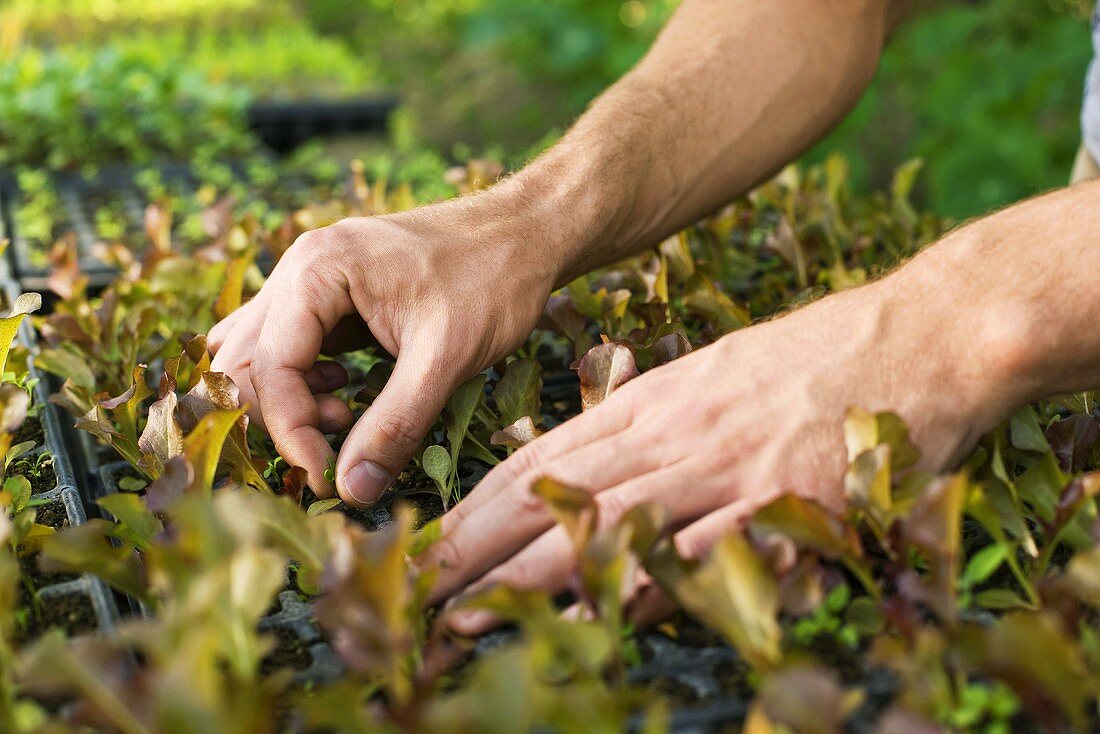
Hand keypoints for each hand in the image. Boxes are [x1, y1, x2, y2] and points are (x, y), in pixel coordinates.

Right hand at [209, 193, 559, 503]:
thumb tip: (352, 491)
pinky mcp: (331, 294)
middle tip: (339, 441)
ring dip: (292, 399)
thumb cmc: (493, 279)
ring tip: (348, 413)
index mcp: (317, 270)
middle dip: (285, 415)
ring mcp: (312, 278)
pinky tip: (347, 389)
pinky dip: (305, 379)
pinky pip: (290, 343)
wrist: (527, 233)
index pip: (268, 368)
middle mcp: (300, 267)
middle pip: (247, 361)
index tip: (327, 479)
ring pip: (262, 354)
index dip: (292, 432)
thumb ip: (395, 424)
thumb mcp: (446, 357)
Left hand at [420, 269, 1023, 632]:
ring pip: (604, 520)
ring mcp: (724, 463)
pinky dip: (643, 576)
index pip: (544, 458)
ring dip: (528, 574)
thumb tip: (597, 463)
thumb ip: (657, 419)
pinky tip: (595, 609)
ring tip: (466, 612)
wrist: (916, 333)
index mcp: (655, 401)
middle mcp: (673, 431)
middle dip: (477, 545)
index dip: (480, 505)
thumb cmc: (815, 359)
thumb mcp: (717, 376)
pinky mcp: (782, 496)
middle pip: (553, 494)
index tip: (431, 539)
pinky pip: (701, 544)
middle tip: (417, 586)